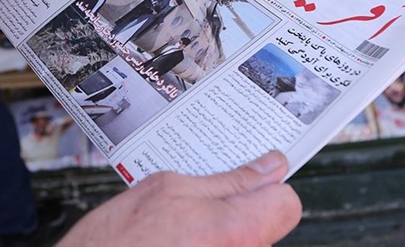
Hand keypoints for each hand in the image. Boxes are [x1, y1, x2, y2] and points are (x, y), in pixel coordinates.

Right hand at [57, 151, 301, 246]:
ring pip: (242, 240)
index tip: (249, 176)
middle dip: (239, 207)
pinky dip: (203, 244)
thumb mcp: (168, 188)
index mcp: (239, 228)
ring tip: (175, 228)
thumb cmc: (117, 241)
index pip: (287, 202)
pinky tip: (173, 244)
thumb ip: (228, 181)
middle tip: (199, 201)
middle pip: (264, 223)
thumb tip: (270, 166)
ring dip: (217, 229)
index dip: (267, 185)